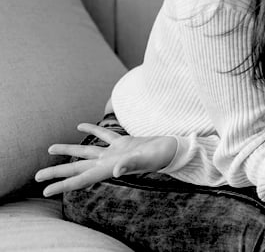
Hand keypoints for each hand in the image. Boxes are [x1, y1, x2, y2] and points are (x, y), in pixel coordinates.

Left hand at [34, 123, 176, 195]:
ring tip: (50, 150)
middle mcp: (108, 163)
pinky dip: (91, 130)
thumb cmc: (160, 156)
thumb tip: (116, 172)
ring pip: (85, 151)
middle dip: (57, 172)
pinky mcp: (122, 143)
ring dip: (68, 150)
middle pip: (77, 167)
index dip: (62, 184)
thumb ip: (129, 165)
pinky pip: (102, 136)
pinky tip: (80, 126)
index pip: (81, 178)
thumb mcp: (144, 160)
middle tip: (37, 177)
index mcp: (108, 168)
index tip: (45, 190)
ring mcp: (114, 153)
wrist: (174, 150)